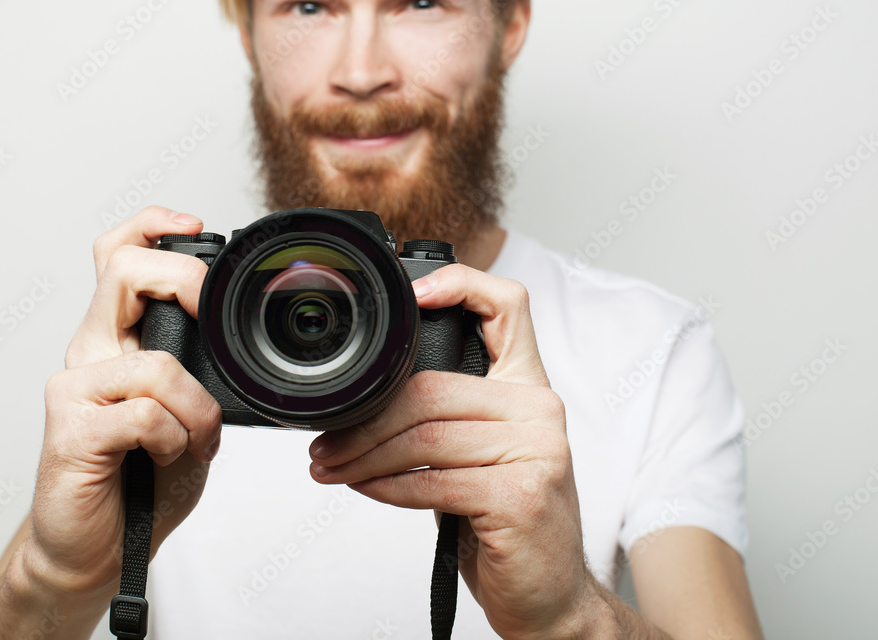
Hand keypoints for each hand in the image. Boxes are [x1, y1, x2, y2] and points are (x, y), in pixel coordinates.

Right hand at [20, 207, 222, 599]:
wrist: (97, 548)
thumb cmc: (144, 478)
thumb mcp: (185, 408)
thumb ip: (195, 366)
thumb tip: (235, 334)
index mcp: (116, 338)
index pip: (120, 256)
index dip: (153, 227)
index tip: (195, 227)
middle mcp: (90, 352)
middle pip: (123, 271)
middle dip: (183, 283)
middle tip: (208, 321)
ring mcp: (75, 388)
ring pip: (156, 362)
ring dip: (198, 409)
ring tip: (196, 439)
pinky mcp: (70, 431)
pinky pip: (146, 414)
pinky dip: (176, 438)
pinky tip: (168, 457)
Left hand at [307, 264, 605, 639]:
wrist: (551, 594)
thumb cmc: (508, 519)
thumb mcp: (484, 452)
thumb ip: (449, 414)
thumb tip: (368, 401)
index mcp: (528, 386)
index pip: (508, 306)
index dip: (460, 284)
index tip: (413, 295)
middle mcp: (539, 408)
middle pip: (430, 388)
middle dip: (364, 421)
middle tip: (326, 445)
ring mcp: (538, 451)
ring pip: (423, 437)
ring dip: (364, 458)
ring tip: (334, 470)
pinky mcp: (521, 496)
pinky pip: (431, 481)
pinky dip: (387, 488)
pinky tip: (369, 490)